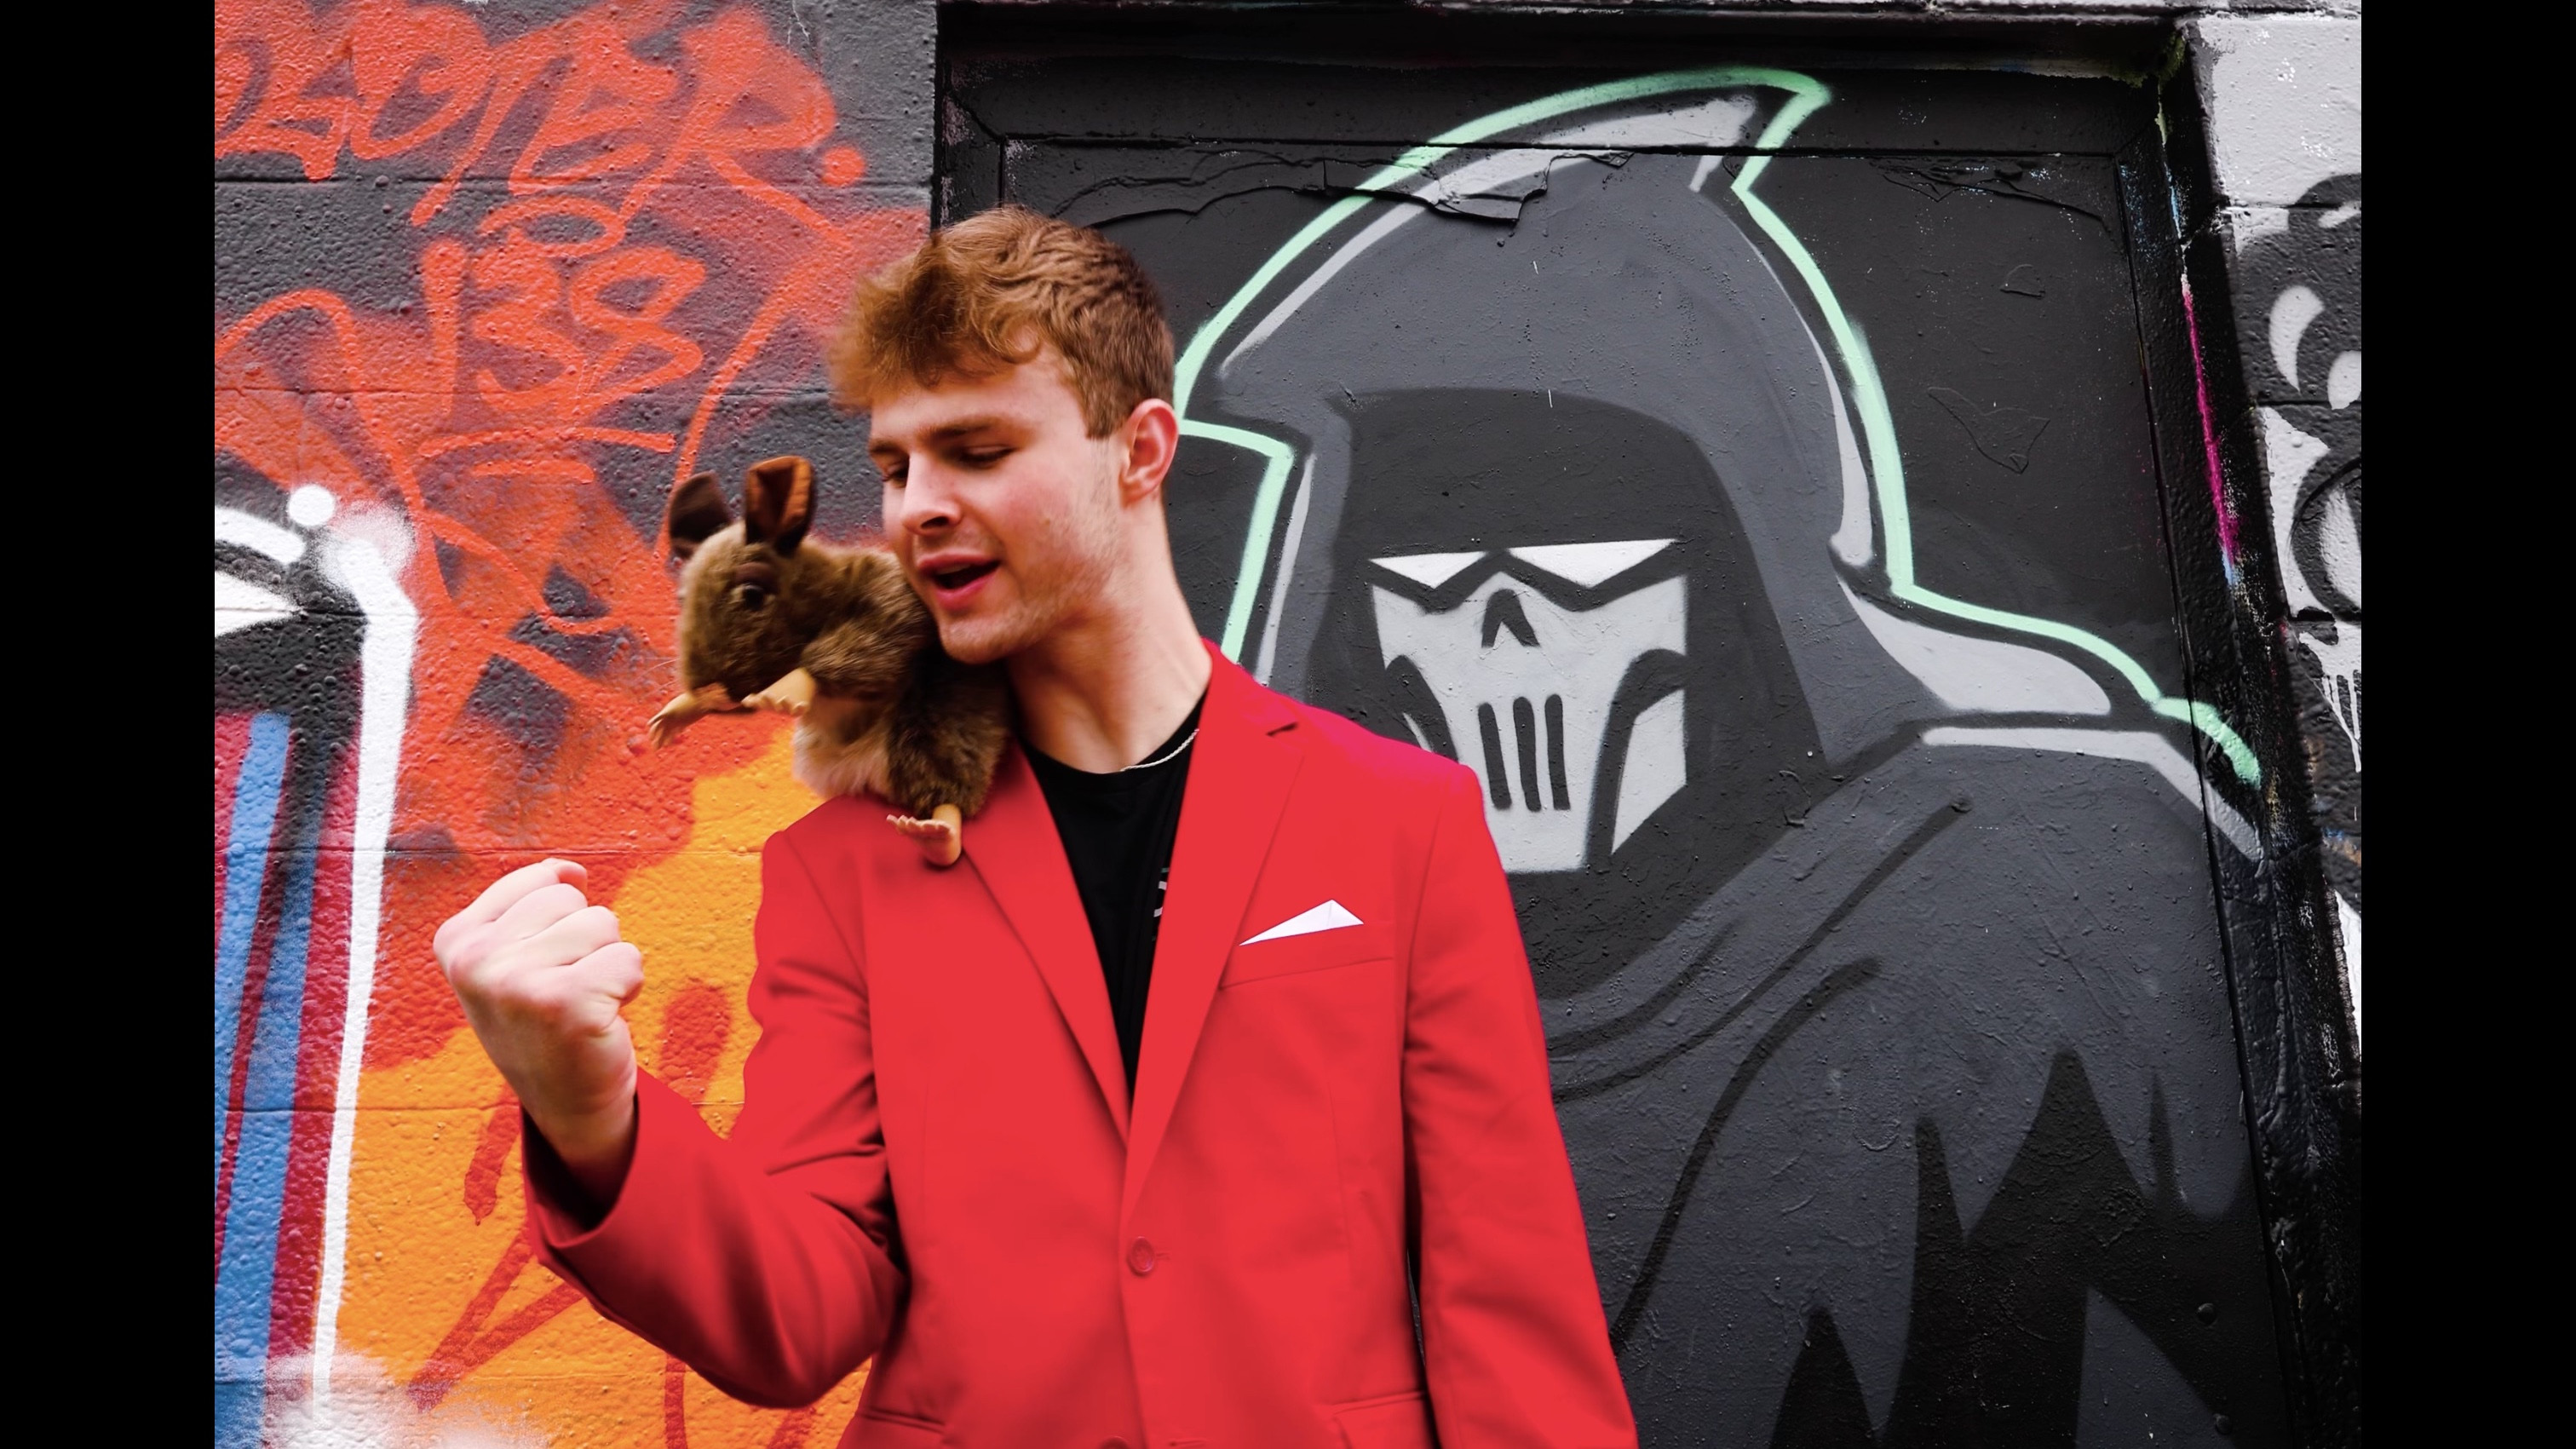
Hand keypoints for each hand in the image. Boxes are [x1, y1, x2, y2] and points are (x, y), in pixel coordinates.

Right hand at [434, 859, 642, 1203]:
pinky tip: (600, 1019)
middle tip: (565, 991)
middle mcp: (474, 960)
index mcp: (455, 939)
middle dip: (585, 941)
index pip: (542, 880)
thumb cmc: (547, 1019)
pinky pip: (629, 958)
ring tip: (582, 1003)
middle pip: (573, 900)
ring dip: (607, 963)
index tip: (542, 968)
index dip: (561, 921)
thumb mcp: (517, 955)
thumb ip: (533, 903)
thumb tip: (571, 870)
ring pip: (604, 923)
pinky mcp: (563, 1004)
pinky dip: (628, 985)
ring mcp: (514, 982)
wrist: (567, 1103)